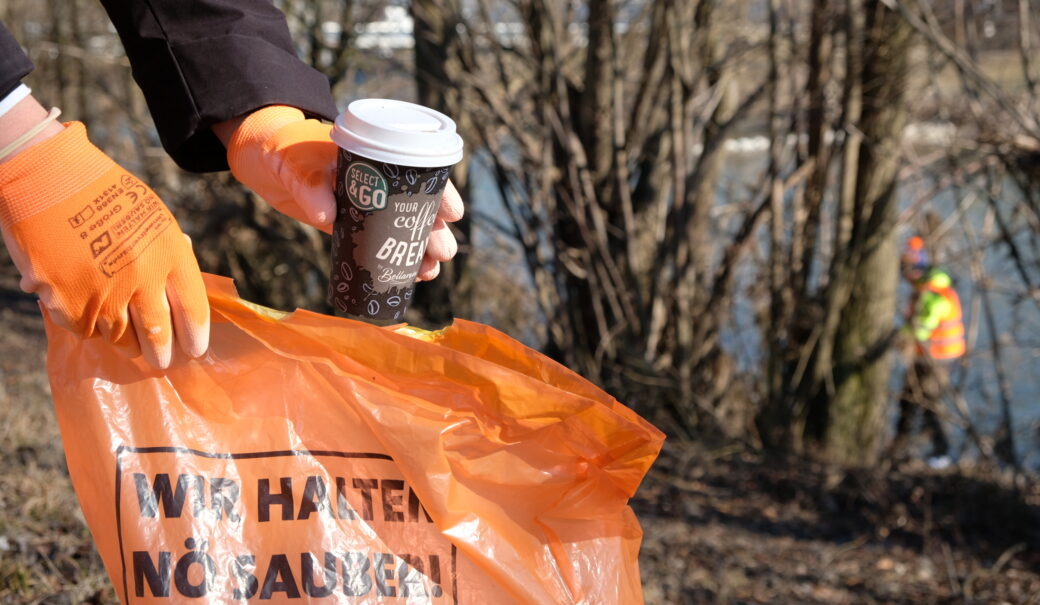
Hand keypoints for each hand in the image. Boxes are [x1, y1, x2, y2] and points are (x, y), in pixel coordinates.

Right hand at [0, 121, 208, 368]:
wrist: (46, 175)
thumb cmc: (102, 192)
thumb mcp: (152, 216)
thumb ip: (168, 254)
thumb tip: (180, 289)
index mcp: (170, 252)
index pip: (194, 308)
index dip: (196, 336)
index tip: (195, 350)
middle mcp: (142, 276)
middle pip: (159, 333)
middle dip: (162, 354)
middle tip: (161, 361)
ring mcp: (104, 291)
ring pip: (121, 337)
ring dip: (127, 345)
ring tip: (129, 345)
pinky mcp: (68, 301)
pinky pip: (85, 330)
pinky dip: (89, 328)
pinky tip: (89, 318)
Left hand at [217, 106, 463, 278]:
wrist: (261, 158)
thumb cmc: (285, 148)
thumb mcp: (298, 161)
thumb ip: (310, 184)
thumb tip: (327, 213)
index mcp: (377, 159)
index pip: (419, 173)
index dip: (440, 193)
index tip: (452, 215)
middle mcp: (378, 183)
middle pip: (417, 208)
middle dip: (434, 232)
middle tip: (442, 254)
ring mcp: (365, 207)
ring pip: (401, 231)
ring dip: (419, 252)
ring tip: (429, 272)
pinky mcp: (348, 227)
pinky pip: (378, 246)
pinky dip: (392, 262)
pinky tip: (408, 279)